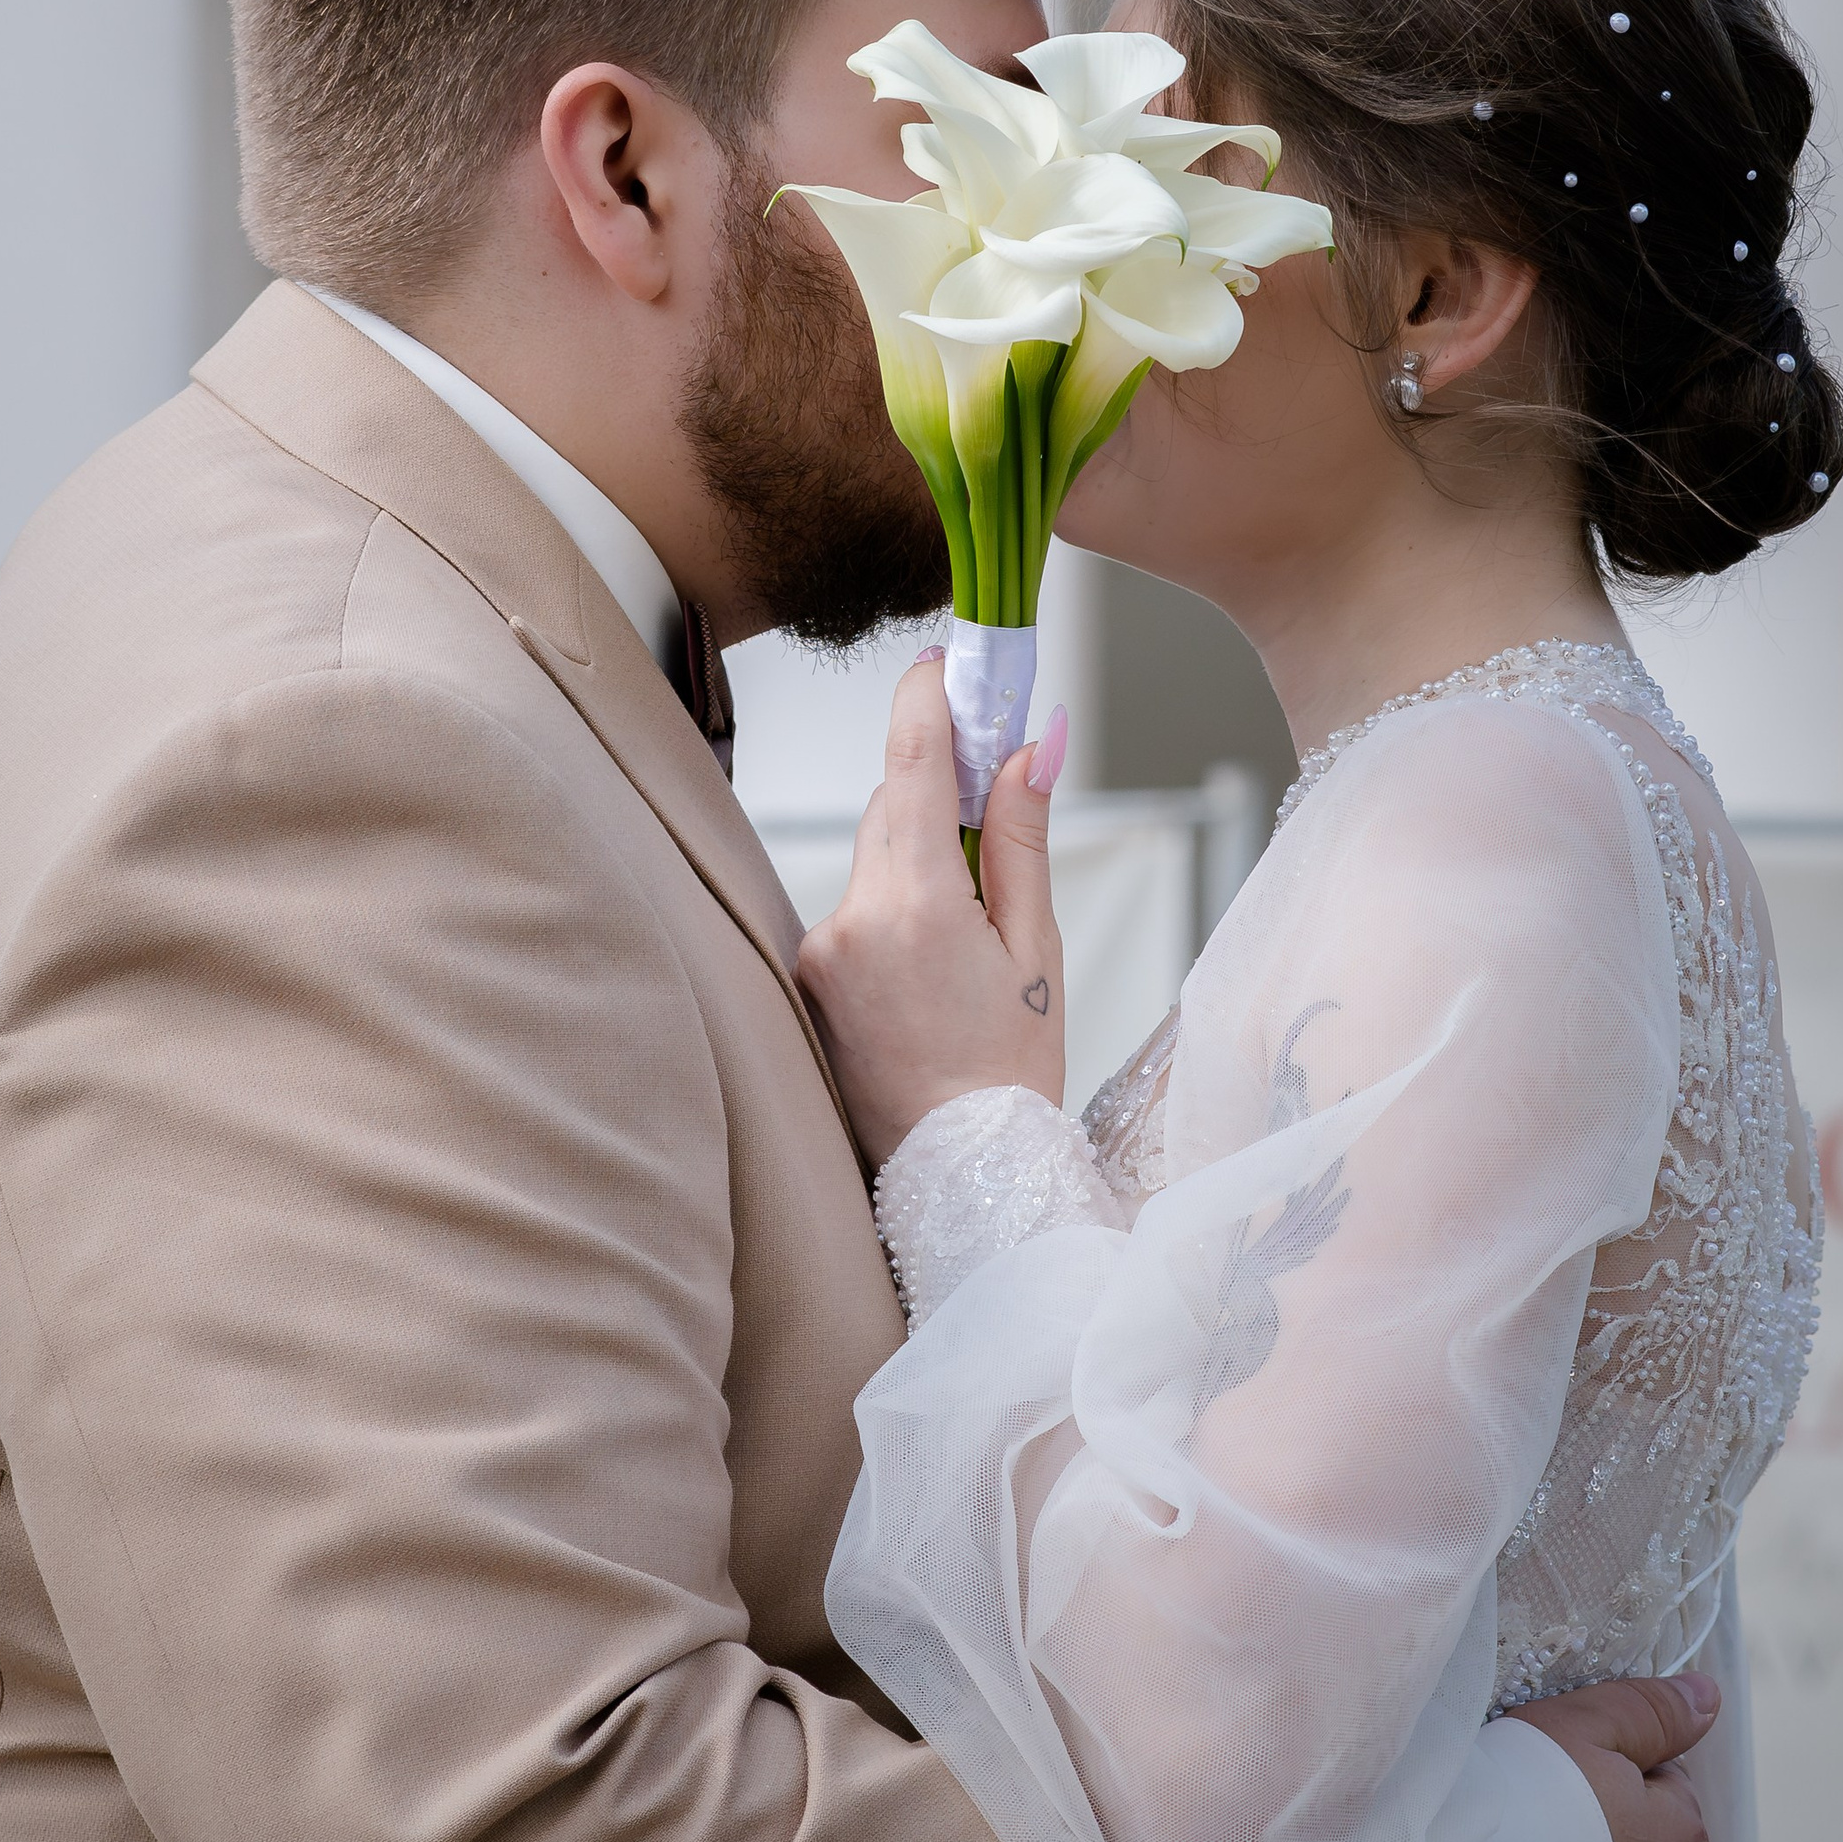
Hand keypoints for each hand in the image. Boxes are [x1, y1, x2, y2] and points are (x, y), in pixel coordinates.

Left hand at [796, 654, 1065, 1170]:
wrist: (961, 1179)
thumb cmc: (1010, 1075)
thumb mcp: (1036, 950)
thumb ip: (1021, 838)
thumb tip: (1031, 745)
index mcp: (914, 907)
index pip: (908, 765)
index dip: (927, 701)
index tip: (944, 662)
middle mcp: (849, 921)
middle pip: (889, 809)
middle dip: (939, 794)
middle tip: (997, 784)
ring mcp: (819, 952)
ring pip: (874, 862)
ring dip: (918, 865)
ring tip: (970, 938)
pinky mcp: (806, 977)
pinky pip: (855, 909)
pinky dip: (893, 911)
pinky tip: (930, 970)